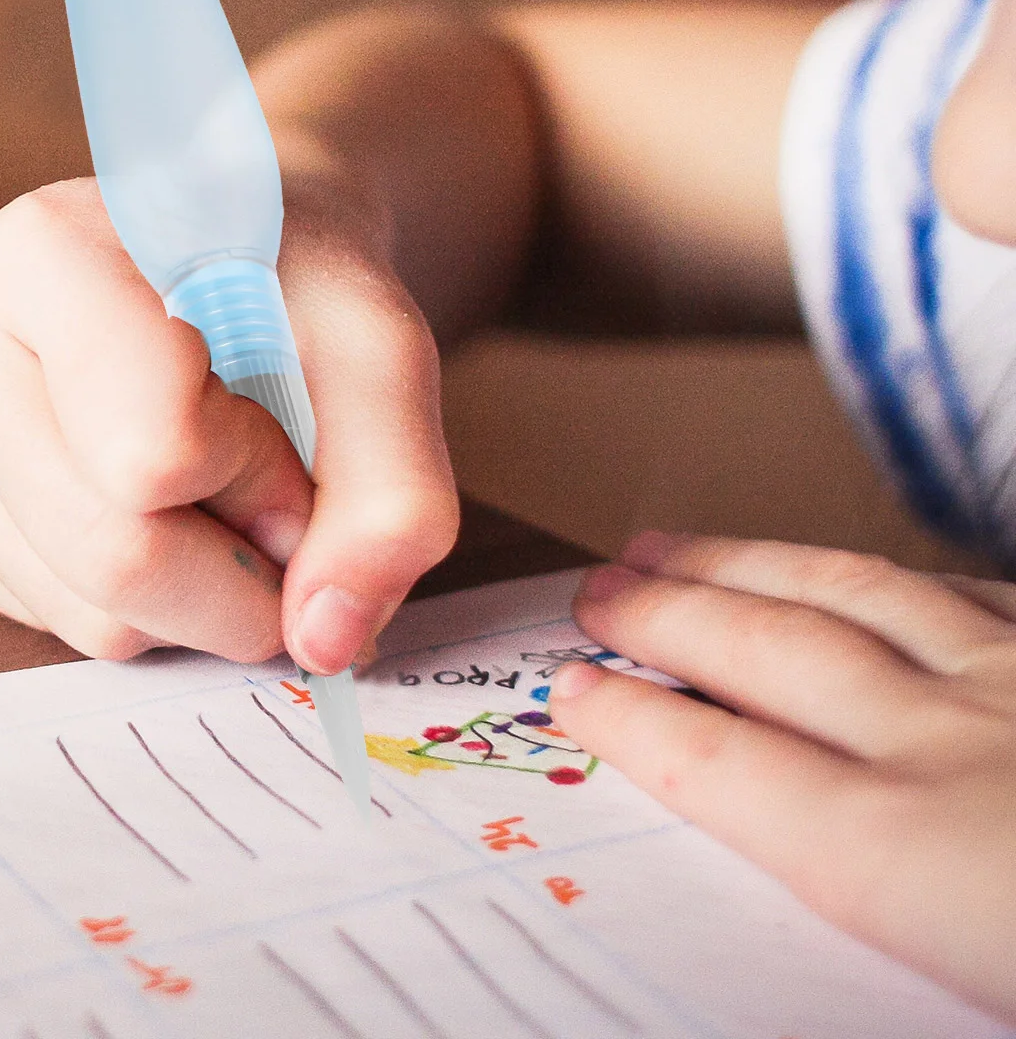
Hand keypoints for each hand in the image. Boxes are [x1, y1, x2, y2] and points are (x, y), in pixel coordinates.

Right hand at [0, 176, 457, 669]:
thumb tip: (325, 638)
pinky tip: (157, 509)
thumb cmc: (294, 286)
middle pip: (112, 553)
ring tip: (216, 488)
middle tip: (284, 505)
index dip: (262, 476)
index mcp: (45, 253)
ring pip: (87, 612)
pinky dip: (147, 603)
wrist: (232, 264)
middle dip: (241, 569)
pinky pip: (56, 626)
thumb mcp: (381, 348)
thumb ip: (393, 489)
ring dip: (200, 592)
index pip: (153, 453)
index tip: (292, 427)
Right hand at [549, 533, 1015, 1021]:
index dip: (629, 722)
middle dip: (663, 614)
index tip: (570, 689)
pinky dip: (888, 576)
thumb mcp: (969, 1003)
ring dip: (745, 562)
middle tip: (595, 589)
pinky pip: (967, 588)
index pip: (721, 765)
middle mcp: (949, 742)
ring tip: (673, 547)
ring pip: (854, 590)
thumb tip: (788, 868)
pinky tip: (859, 573)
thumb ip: (860, 901)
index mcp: (910, 857)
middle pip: (765, 649)